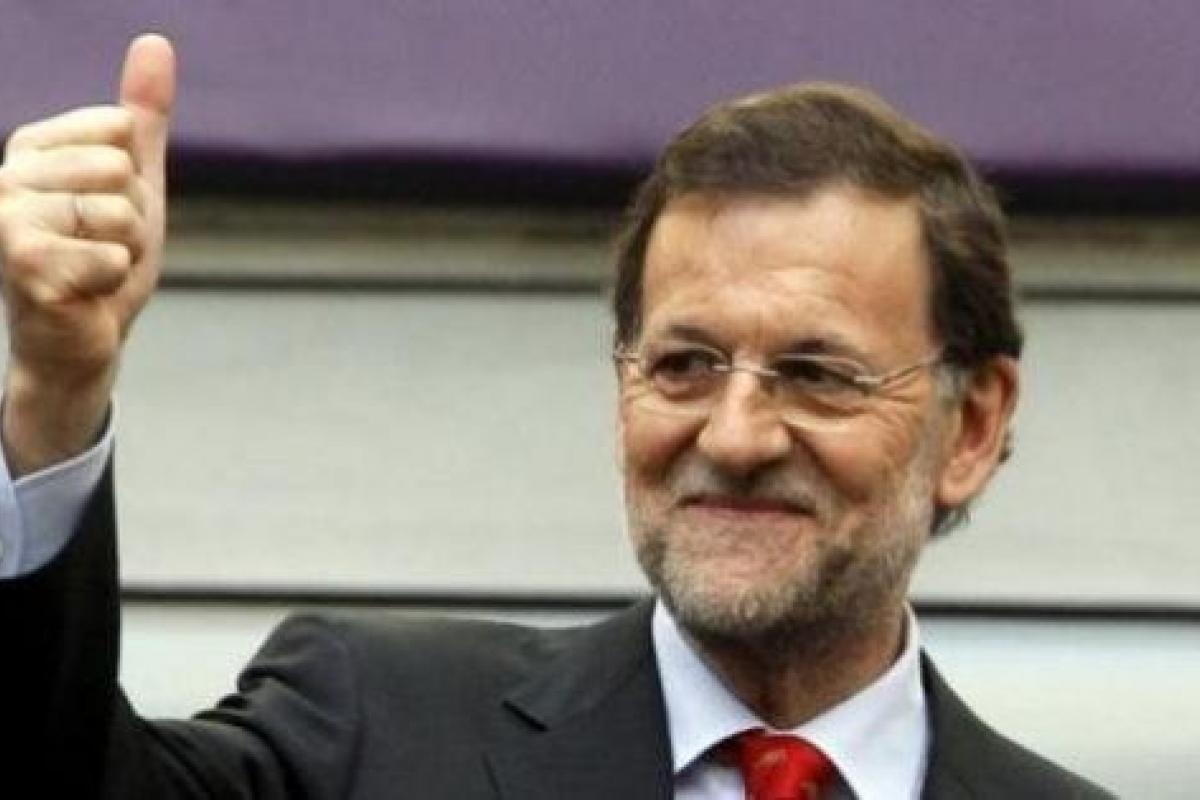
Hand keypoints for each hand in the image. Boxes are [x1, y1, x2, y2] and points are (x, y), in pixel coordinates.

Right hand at [0, 34, 175, 475]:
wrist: (82, 338)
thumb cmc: (102, 260)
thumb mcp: (134, 181)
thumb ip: (144, 116)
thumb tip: (156, 42)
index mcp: (32, 146)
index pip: (121, 128)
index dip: (134, 177)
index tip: (105, 207)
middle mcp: (6, 175)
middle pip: (120, 168)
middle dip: (131, 217)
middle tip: (101, 245)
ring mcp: (8, 218)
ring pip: (119, 213)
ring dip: (123, 252)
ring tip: (92, 268)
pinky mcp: (22, 262)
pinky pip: (112, 256)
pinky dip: (112, 280)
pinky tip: (83, 292)